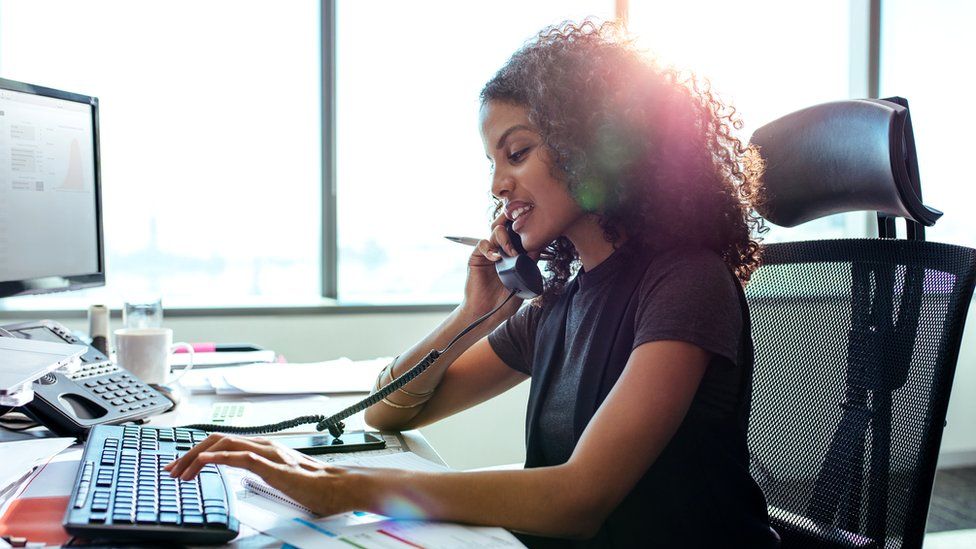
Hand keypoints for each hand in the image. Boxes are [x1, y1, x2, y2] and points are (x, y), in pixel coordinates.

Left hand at [163, 433, 358, 515]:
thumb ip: (262, 471)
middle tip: (171, 469)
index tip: (180, 465)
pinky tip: (204, 462)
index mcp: (264, 448)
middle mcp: (264, 445)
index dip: (198, 451)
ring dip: (197, 456)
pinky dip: (219, 457)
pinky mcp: (273, 467)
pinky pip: (242, 458)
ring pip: (225, 444)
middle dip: (189, 453)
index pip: (223, 442)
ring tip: (180, 470)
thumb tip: (245, 475)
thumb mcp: (279, 476)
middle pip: (218, 440)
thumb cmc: (316, 485)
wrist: (340, 487)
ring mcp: (269, 454)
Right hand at [461, 213, 541, 317]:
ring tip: (511, 253)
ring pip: (496, 231)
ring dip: (505, 238)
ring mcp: (489, 253)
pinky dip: (490, 248)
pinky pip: (482, 244)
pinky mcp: (476, 258)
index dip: (525, 230)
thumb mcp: (523, 283)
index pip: (518, 235)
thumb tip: (538, 249)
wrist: (486, 313)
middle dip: (513, 223)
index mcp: (513, 256)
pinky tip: (496, 259)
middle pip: (506, 226)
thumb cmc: (504, 302)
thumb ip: (529, 266)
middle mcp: (500, 251)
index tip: (534, 232)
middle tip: (521, 230)